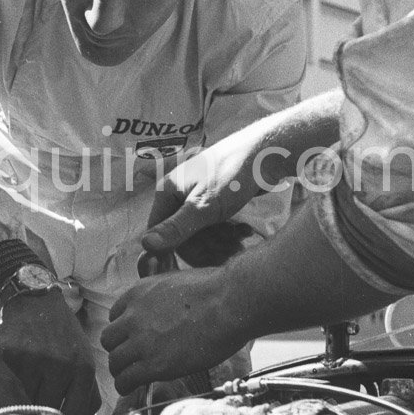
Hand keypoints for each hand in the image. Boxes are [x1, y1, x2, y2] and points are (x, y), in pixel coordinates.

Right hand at [0, 290, 99, 414]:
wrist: (35, 302)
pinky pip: (10, 385)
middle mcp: (61, 364)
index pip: (76, 414)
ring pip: (28, 401)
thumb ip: (88, 393)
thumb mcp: (84, 360)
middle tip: (38, 408)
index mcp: (84, 368)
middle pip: (50, 410)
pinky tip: (16, 376)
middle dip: (44, 413)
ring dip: (27, 400)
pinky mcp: (11, 355)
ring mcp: (35, 360)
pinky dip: (11, 386)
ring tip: (27, 390)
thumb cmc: (63, 337)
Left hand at [101, 268, 247, 393]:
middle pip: (109, 339)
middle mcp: (133, 317)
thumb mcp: (176, 281)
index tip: (131, 338)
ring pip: (115, 361)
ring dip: (120, 370)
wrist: (229, 304)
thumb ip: (162, 295)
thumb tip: (166, 304)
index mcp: (137, 293)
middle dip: (118, 349)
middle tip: (128, 358)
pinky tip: (131, 388)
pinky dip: (125, 386)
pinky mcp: (154, 365)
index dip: (123, 330)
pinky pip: (126, 379)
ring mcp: (141, 341)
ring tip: (127, 377)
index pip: (114, 315)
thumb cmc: (215, 290)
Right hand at [139, 130, 287, 272]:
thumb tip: (145, 244)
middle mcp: (179, 193)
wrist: (268, 152)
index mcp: (167, 191)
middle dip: (206, 248)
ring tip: (240, 243)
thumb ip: (175, 228)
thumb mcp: (203, 206)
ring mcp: (198, 196)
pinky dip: (229, 233)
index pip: (159, 232)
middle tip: (230, 252)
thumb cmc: (233, 175)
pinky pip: (214, 225)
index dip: (176, 250)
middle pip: (182, 235)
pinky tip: (244, 232)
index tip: (201, 262)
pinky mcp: (216, 200)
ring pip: (200, 232)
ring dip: (220, 243)